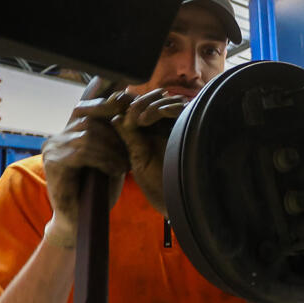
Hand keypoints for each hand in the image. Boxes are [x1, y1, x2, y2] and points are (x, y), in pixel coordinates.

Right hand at [41, 78, 132, 238]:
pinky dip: (104, 158)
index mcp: (70, 132)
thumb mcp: (112, 157)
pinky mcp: (53, 162)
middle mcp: (58, 136)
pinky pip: (83, 149)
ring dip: (112, 148)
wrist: (81, 222)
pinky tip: (114, 170)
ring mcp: (53, 147)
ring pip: (88, 133)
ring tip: (122, 165)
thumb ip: (115, 135)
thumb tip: (128, 104)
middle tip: (128, 149)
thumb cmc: (99, 191)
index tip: (125, 91)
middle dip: (114, 129)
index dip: (102, 96)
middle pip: (89, 116)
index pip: (85, 105)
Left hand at [108, 88, 187, 214]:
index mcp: (156, 132)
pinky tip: (145, 120)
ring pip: (166, 100)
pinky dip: (162, 108)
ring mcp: (183, 125)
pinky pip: (180, 107)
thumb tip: (114, 117)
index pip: (143, 107)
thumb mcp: (138, 158)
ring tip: (133, 120)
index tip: (110, 104)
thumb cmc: (158, 185)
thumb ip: (129, 138)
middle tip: (119, 107)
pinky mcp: (194, 126)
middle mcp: (171, 126)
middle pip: (155, 99)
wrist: (178, 203)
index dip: (128, 104)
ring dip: (147, 105)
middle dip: (136, 102)